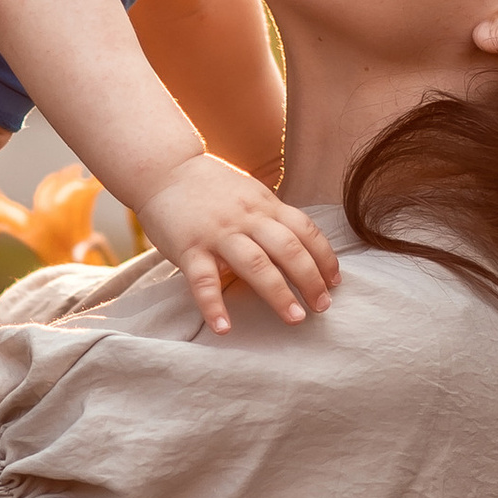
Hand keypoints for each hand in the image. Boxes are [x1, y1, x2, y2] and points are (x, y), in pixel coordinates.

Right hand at [138, 152, 341, 335]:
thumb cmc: (209, 186)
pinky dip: (213, 305)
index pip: (305, 230)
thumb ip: (270, 217)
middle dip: (310, 279)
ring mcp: (218, 233)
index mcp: (264, 205)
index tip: (335, 281)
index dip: (324, 256)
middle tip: (323, 307)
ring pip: (256, 264)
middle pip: (288, 249)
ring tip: (295, 319)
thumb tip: (299, 246)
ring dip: (278, 293)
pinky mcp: (189, 248)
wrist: (163, 169)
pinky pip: (204, 280)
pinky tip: (224, 328)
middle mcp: (247, 218)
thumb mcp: (249, 193)